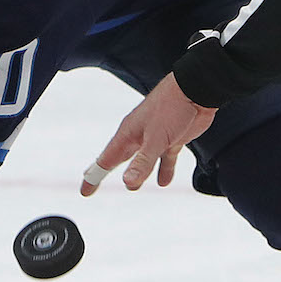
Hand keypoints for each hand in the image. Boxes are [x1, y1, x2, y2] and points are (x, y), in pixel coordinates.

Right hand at [82, 73, 215, 194]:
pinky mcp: (173, 137)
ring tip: (134, 188)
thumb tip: (127, 182)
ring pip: (142, 160)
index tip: (85, 192)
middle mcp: (138, 136)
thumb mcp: (155, 138)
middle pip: (118, 159)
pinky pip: (165, 158)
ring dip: (138, 174)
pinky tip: (164, 181)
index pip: (104, 160)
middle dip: (106, 172)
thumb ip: (142, 161)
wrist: (195, 89)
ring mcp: (155, 137)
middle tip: (94, 184)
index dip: (93, 177)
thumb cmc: (171, 106)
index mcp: (128, 134)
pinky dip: (164, 169)